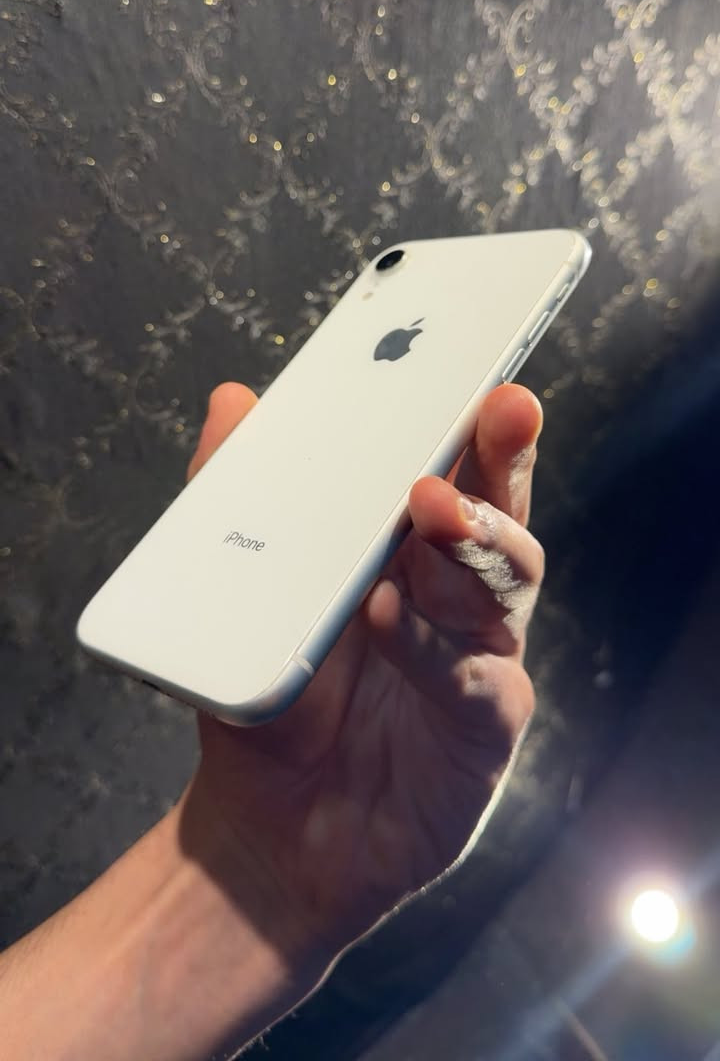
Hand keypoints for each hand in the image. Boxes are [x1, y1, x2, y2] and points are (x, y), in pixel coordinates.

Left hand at [180, 381, 541, 961]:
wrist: (270, 823)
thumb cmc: (274, 697)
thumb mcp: (242, 590)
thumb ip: (236, 495)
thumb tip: (233, 399)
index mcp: (414, 554)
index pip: (464, 475)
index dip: (485, 426)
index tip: (492, 380)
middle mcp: (460, 599)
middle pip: (504, 517)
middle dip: (503, 462)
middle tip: (495, 415)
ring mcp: (479, 661)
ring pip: (502, 588)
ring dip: (467, 543)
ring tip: (423, 511)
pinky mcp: (483, 730)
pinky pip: (473, 678)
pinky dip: (430, 643)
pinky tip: (387, 616)